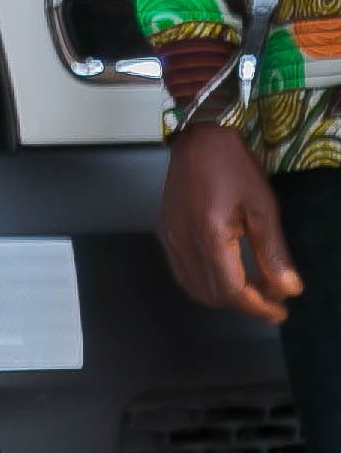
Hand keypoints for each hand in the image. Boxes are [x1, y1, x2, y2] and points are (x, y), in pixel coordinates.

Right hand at [160, 118, 303, 319]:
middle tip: (272, 296)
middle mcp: (183, 243)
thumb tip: (288, 289)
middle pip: (213, 294)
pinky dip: (205, 282)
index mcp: (209, 236)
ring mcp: (169, 239)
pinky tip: (226, 272)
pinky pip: (183, 272)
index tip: (280, 311)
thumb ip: (272, 251)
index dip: (258, 307)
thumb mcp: (263, 207)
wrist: (198, 140)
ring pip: (195, 287)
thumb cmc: (234, 167)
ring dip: (225, 295)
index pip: (232, 290)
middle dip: (244, 303)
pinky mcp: (165, 234)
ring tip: (253, 286)